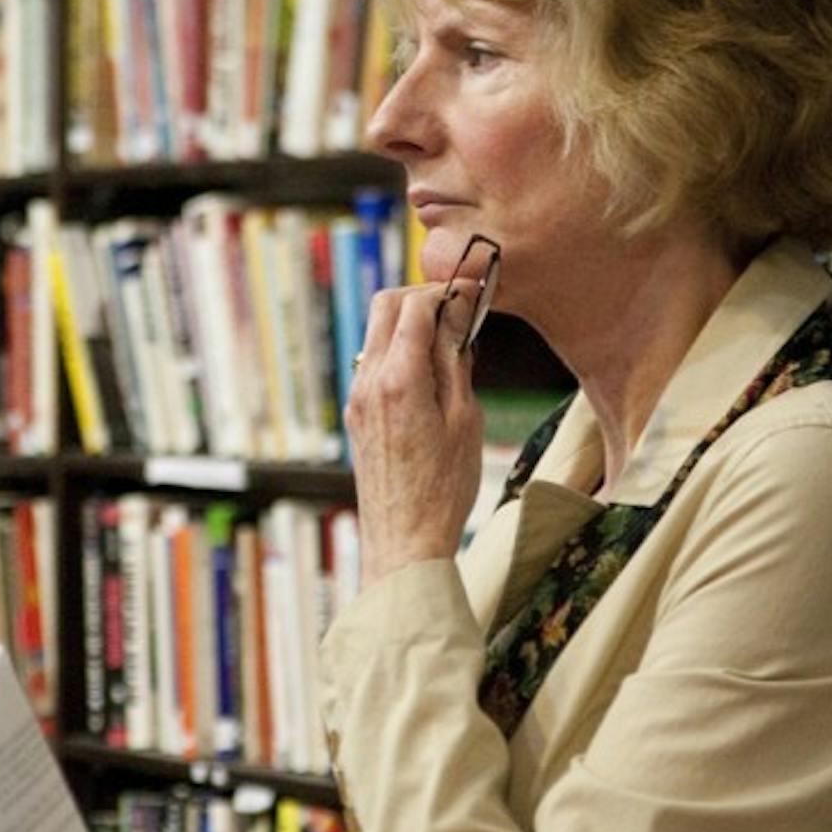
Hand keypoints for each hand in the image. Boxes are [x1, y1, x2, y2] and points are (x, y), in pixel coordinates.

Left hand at [345, 280, 484, 588]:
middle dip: (421, 296)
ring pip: (376, 332)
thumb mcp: (464, 418)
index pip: (414, 304)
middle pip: (385, 306)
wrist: (404, 541)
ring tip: (450, 345)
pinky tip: (431, 374)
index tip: (473, 292)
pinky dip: (399, 351)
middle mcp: (369, 381)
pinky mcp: (357, 414)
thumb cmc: (443, 489)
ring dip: (409, 324)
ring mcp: (358, 397)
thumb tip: (459, 313)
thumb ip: (456, 359)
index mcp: (398, 379)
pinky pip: (374, 362)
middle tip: (459, 309)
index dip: (446, 289)